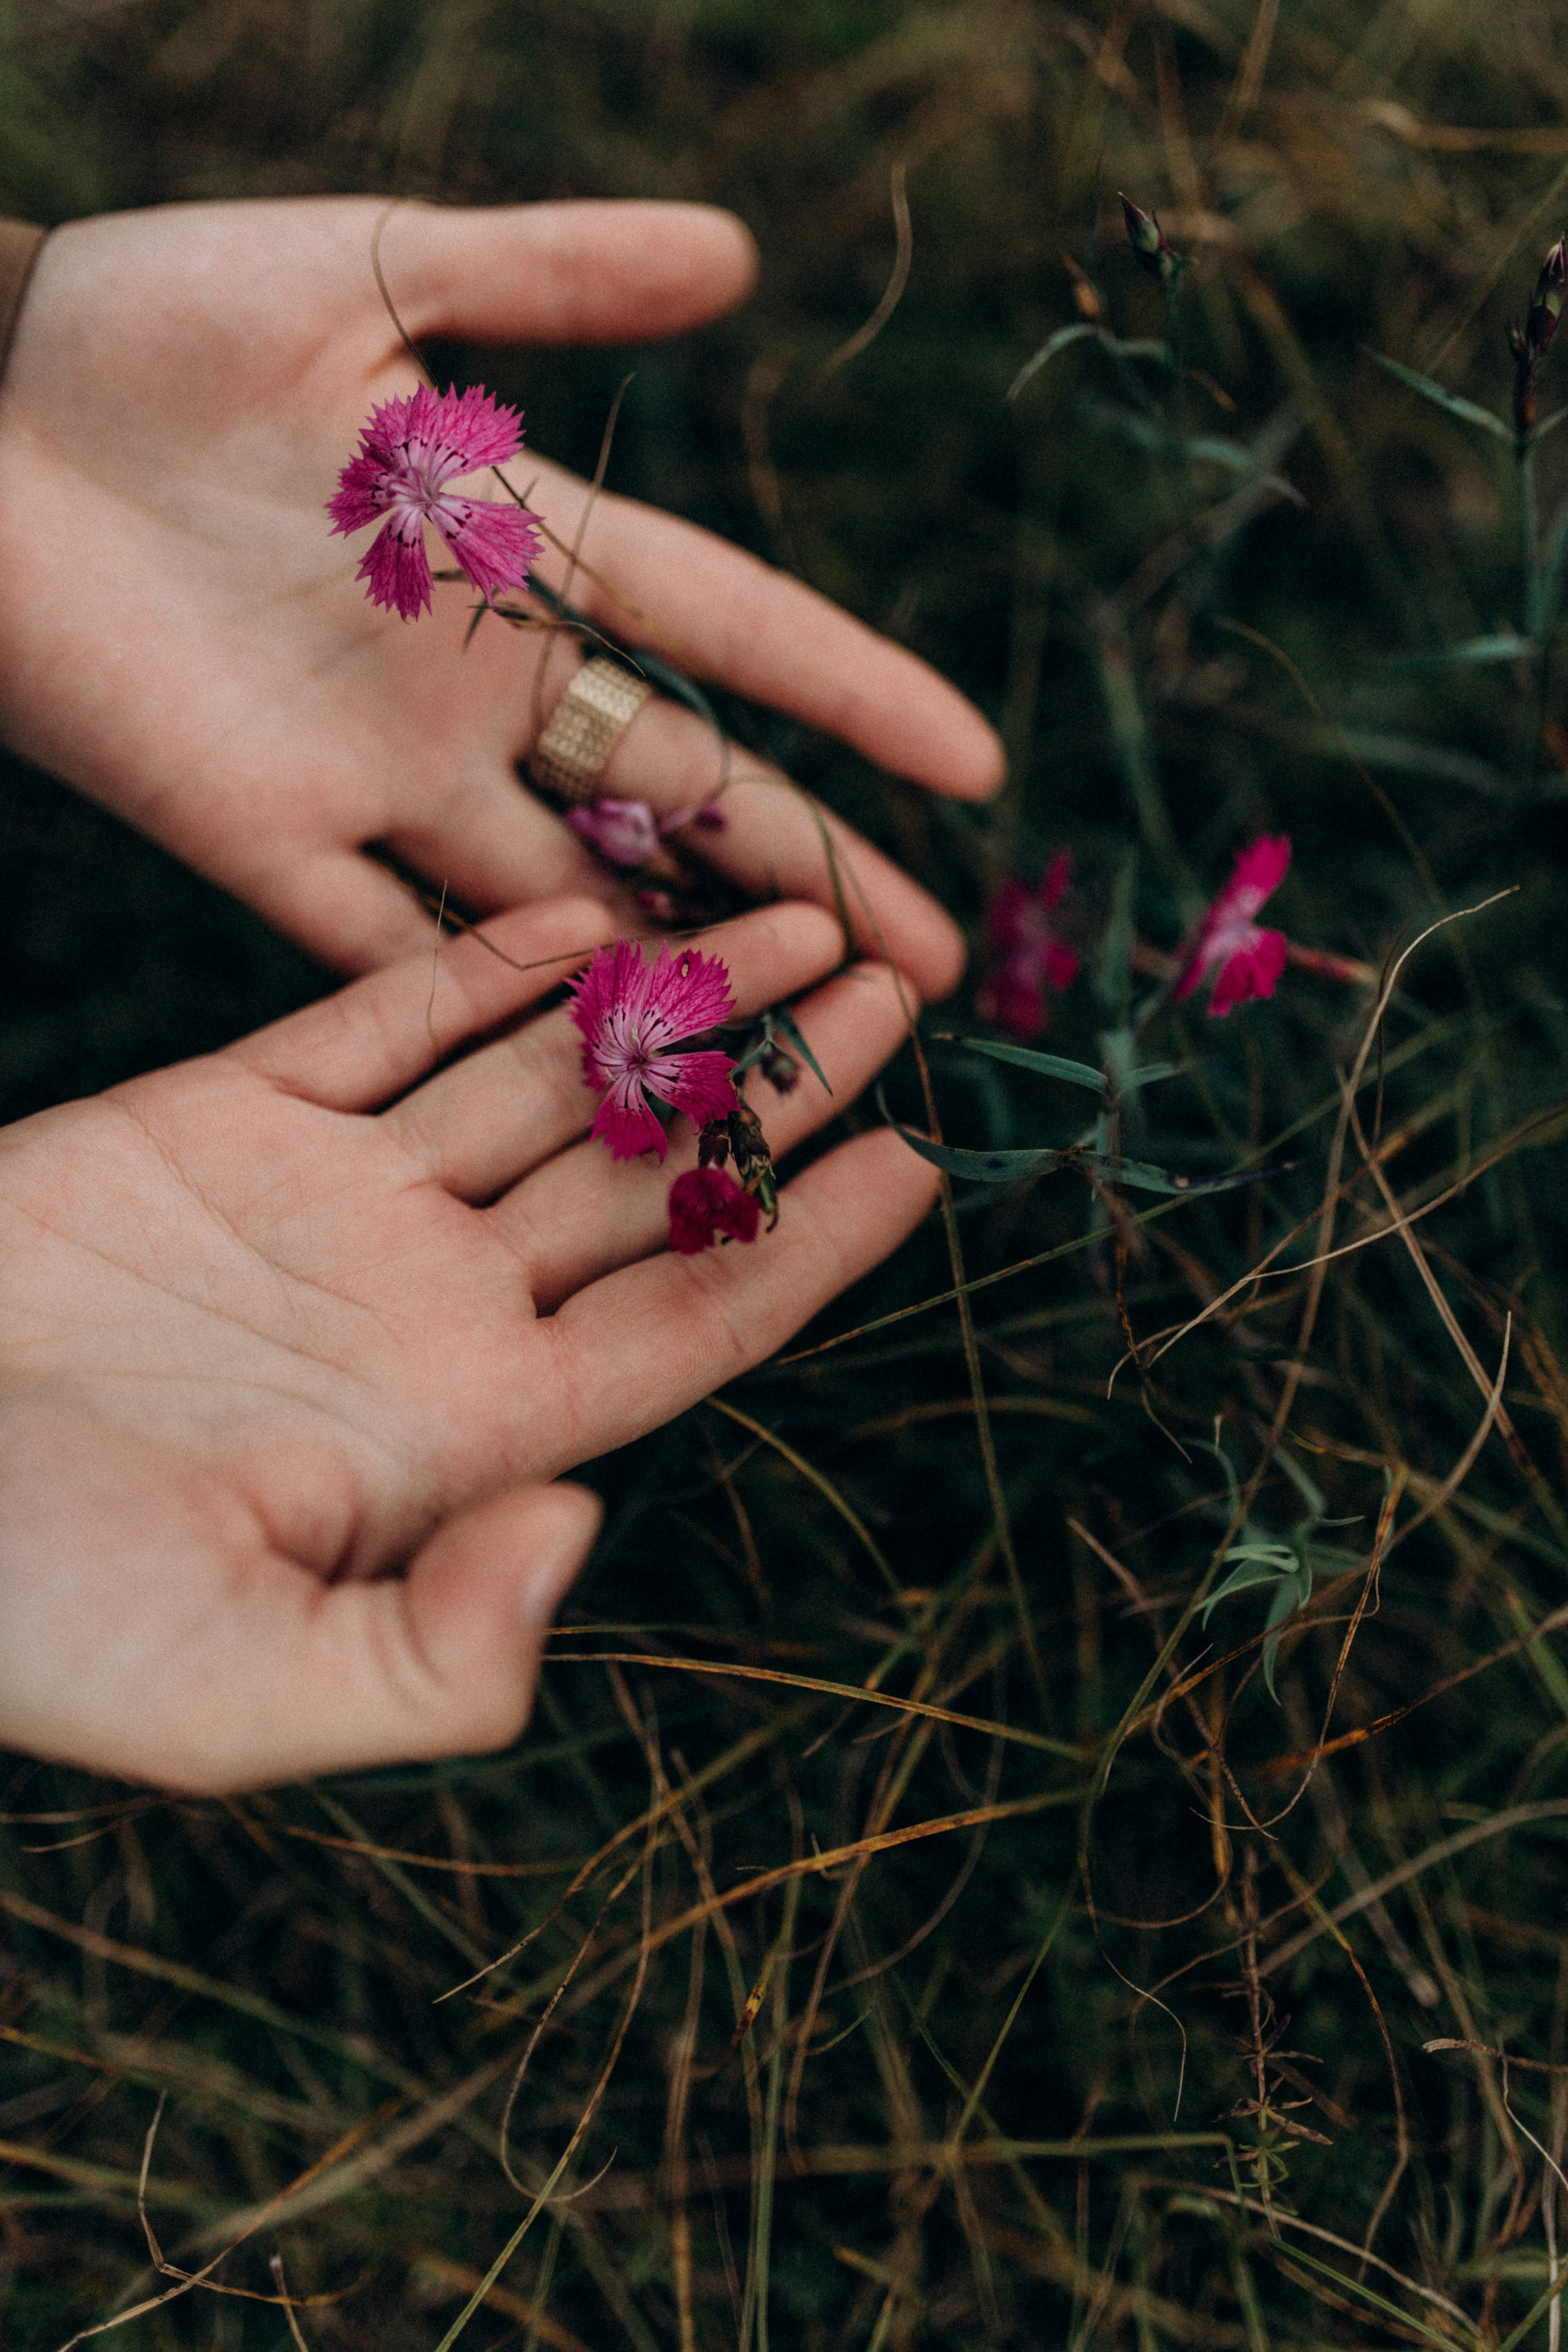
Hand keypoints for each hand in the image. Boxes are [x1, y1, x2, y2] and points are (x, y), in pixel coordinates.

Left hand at [0, 197, 1002, 996]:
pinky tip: (604, 1065)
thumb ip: (545, 275)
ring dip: (689, 966)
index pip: (727, 630)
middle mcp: (476, 683)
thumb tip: (739, 252)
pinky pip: (401, 947)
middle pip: (679, 796)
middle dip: (811, 881)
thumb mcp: (366, 268)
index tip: (973, 769)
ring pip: (572, 892)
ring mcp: (379, 775)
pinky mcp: (268, 842)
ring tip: (810, 1041)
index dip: (851, 696)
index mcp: (518, 545)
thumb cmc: (157, 323)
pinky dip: (496, 1002)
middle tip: (935, 970)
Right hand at [0, 898, 937, 1792]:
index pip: (684, 1328)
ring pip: (542, 1081)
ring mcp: (331, 1205)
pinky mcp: (225, 1119)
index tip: (924, 1162)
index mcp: (460, 1432)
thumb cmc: (29, 1611)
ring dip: (667, 1000)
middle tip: (901, 985)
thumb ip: (438, 1654)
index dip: (808, 1248)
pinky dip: (479, 967)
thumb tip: (585, 1531)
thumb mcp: (242, 1689)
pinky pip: (383, 1020)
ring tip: (797, 920)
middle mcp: (423, 1308)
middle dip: (775, 1087)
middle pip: (646, 1180)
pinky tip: (585, 914)